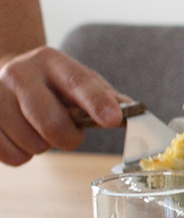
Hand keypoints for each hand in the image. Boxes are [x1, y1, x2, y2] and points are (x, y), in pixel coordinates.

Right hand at [0, 47, 125, 165]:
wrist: (3, 74)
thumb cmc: (51, 84)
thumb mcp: (78, 80)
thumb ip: (105, 96)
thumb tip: (137, 113)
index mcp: (51, 61)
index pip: (79, 83)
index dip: (98, 103)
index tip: (113, 120)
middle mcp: (19, 74)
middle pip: (51, 123)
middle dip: (68, 138)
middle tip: (69, 134)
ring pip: (31, 144)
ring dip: (43, 145)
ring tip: (38, 128)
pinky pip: (12, 156)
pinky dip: (22, 154)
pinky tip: (21, 136)